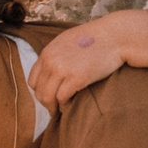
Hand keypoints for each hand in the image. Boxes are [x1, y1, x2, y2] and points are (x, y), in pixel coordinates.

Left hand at [27, 12, 147, 113]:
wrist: (115, 36)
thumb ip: (56, 55)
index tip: (49, 96)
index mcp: (47, 52)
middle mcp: (51, 61)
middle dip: (46, 102)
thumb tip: (52, 71)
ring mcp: (63, 70)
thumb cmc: (96, 39)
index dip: (40, 91)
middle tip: (54, 108)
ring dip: (53, 107)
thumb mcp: (67, 41)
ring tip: (60, 111)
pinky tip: (69, 106)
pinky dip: (64, 106)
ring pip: (47, 97)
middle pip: (39, 91)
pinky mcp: (77, 78)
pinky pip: (62, 98)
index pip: (32, 80)